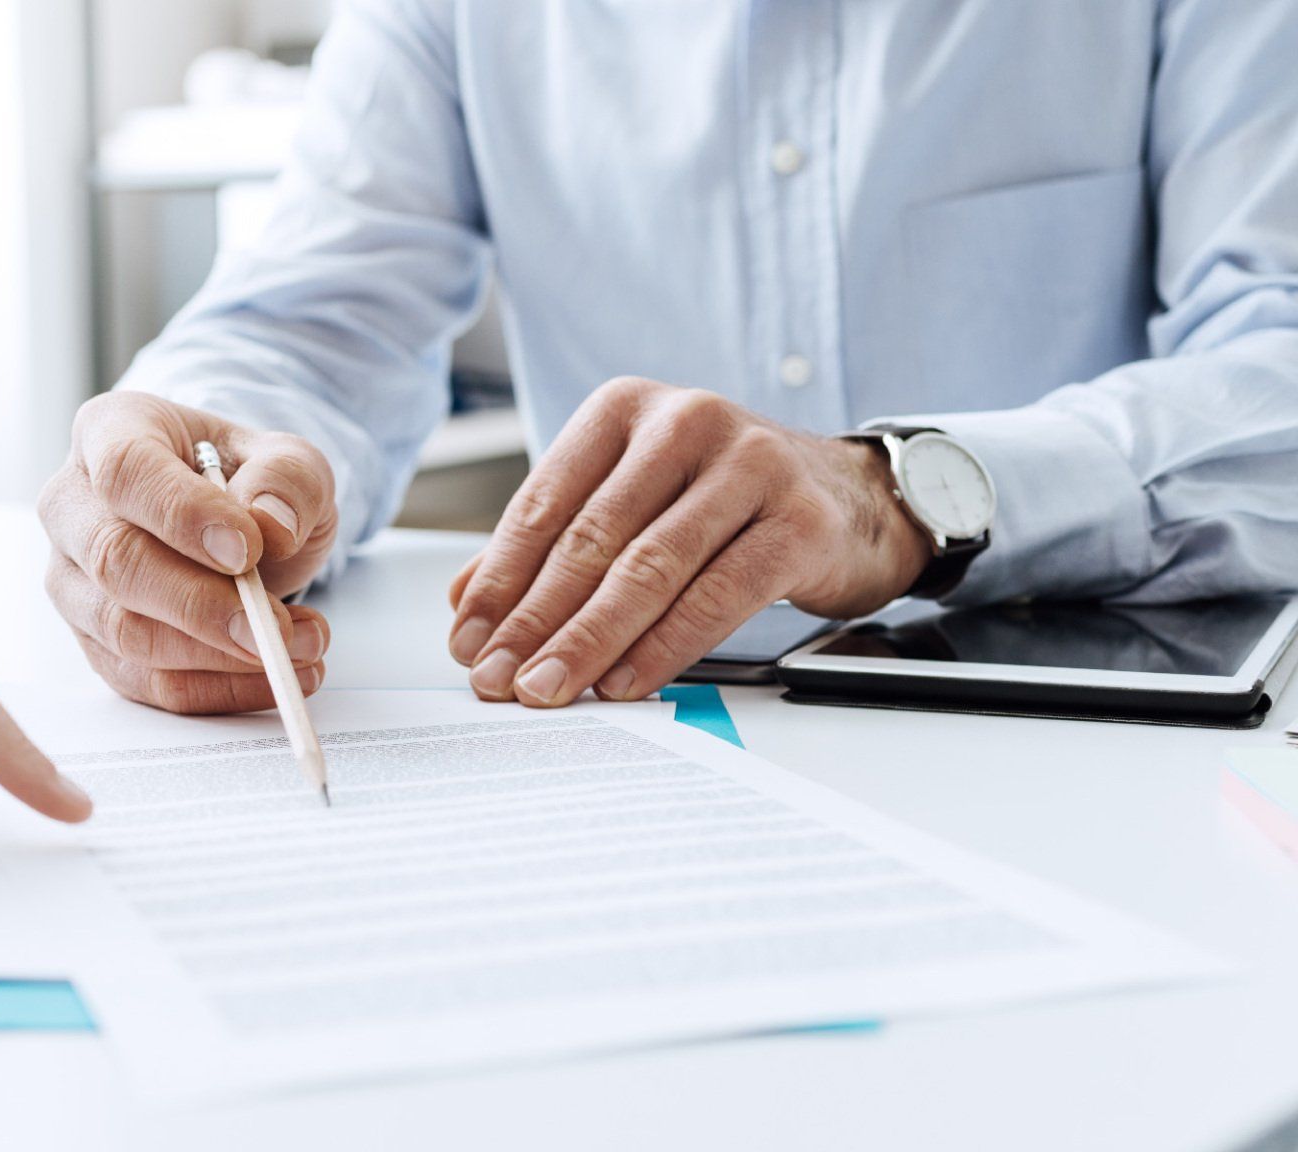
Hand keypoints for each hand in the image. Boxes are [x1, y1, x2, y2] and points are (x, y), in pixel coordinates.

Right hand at [40, 391, 339, 712]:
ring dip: (217, 655)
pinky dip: (215, 689)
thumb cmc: (248, 482)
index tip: (247, 549)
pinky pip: (144, 681)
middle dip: (201, 605)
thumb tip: (270, 525)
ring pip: (124, 631)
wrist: (236, 523)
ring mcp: (72, 578)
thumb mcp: (290, 461)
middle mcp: (72, 505)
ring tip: (298, 647)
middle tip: (276, 628)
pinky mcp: (94, 641)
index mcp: (111, 431)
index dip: (183, 514)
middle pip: (115, 561)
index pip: (126, 470)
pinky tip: (274, 675)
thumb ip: (288, 480)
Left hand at [447, 377, 930, 706]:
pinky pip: (716, 595)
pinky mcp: (798, 521)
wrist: (851, 496)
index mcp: (626, 409)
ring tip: (549, 688)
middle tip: (497, 678)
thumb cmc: (725, 500)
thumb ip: (553, 541)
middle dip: (534, 620)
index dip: (500, 579)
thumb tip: (465, 602)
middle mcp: (685, 421)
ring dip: (589, 640)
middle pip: (591, 538)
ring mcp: (749, 465)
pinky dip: (663, 647)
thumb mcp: (631, 499)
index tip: (467, 640)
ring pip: (649, 568)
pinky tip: (625, 682)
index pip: (544, 501)